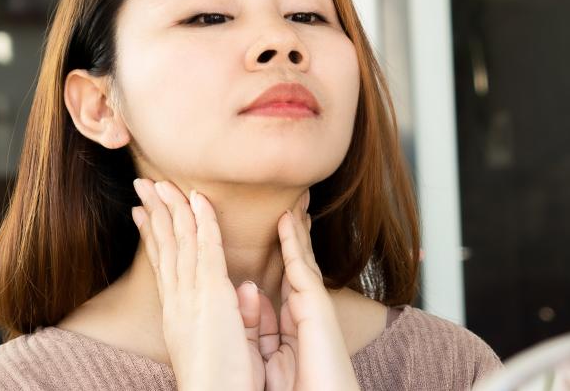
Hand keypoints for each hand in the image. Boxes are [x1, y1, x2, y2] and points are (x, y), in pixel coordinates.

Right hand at [131, 178, 263, 389]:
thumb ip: (234, 312)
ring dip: (171, 206)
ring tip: (159, 181)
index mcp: (178, 313)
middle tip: (142, 185)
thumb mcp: (227, 340)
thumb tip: (243, 290)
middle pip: (163, 247)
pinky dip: (201, 220)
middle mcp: (178, 300)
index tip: (143, 214)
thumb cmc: (225, 382)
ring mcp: (191, 295)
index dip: (153, 236)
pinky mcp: (211, 293)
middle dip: (153, 212)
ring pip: (179, 240)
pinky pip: (205, 247)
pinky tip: (197, 198)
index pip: (163, 266)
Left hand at [256, 189, 360, 390]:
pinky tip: (287, 221)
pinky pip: (302, 268)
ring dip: (296, 227)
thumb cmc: (298, 390)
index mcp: (295, 323)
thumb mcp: (267, 353)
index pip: (287, 278)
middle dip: (295, 232)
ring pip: (302, 258)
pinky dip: (293, 243)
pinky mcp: (316, 309)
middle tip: (293, 201)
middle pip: (299, 262)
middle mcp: (307, 311)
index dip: (283, 251)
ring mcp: (314, 308)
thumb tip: (253, 291)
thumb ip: (260, 322)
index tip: (279, 224)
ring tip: (293, 199)